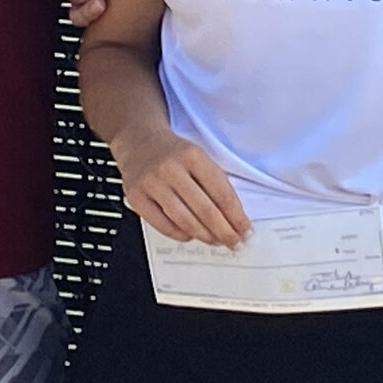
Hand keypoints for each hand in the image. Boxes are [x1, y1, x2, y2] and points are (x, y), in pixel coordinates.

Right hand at [111, 126, 252, 246]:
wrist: (138, 139)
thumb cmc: (173, 152)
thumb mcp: (198, 155)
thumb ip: (214, 182)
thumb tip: (234, 218)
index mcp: (192, 155)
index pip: (222, 193)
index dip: (237, 217)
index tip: (246, 231)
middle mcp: (171, 168)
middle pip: (205, 210)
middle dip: (224, 232)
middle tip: (235, 243)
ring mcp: (151, 183)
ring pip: (185, 220)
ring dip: (205, 236)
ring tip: (215, 241)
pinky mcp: (136, 196)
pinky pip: (163, 225)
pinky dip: (180, 235)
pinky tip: (190, 235)